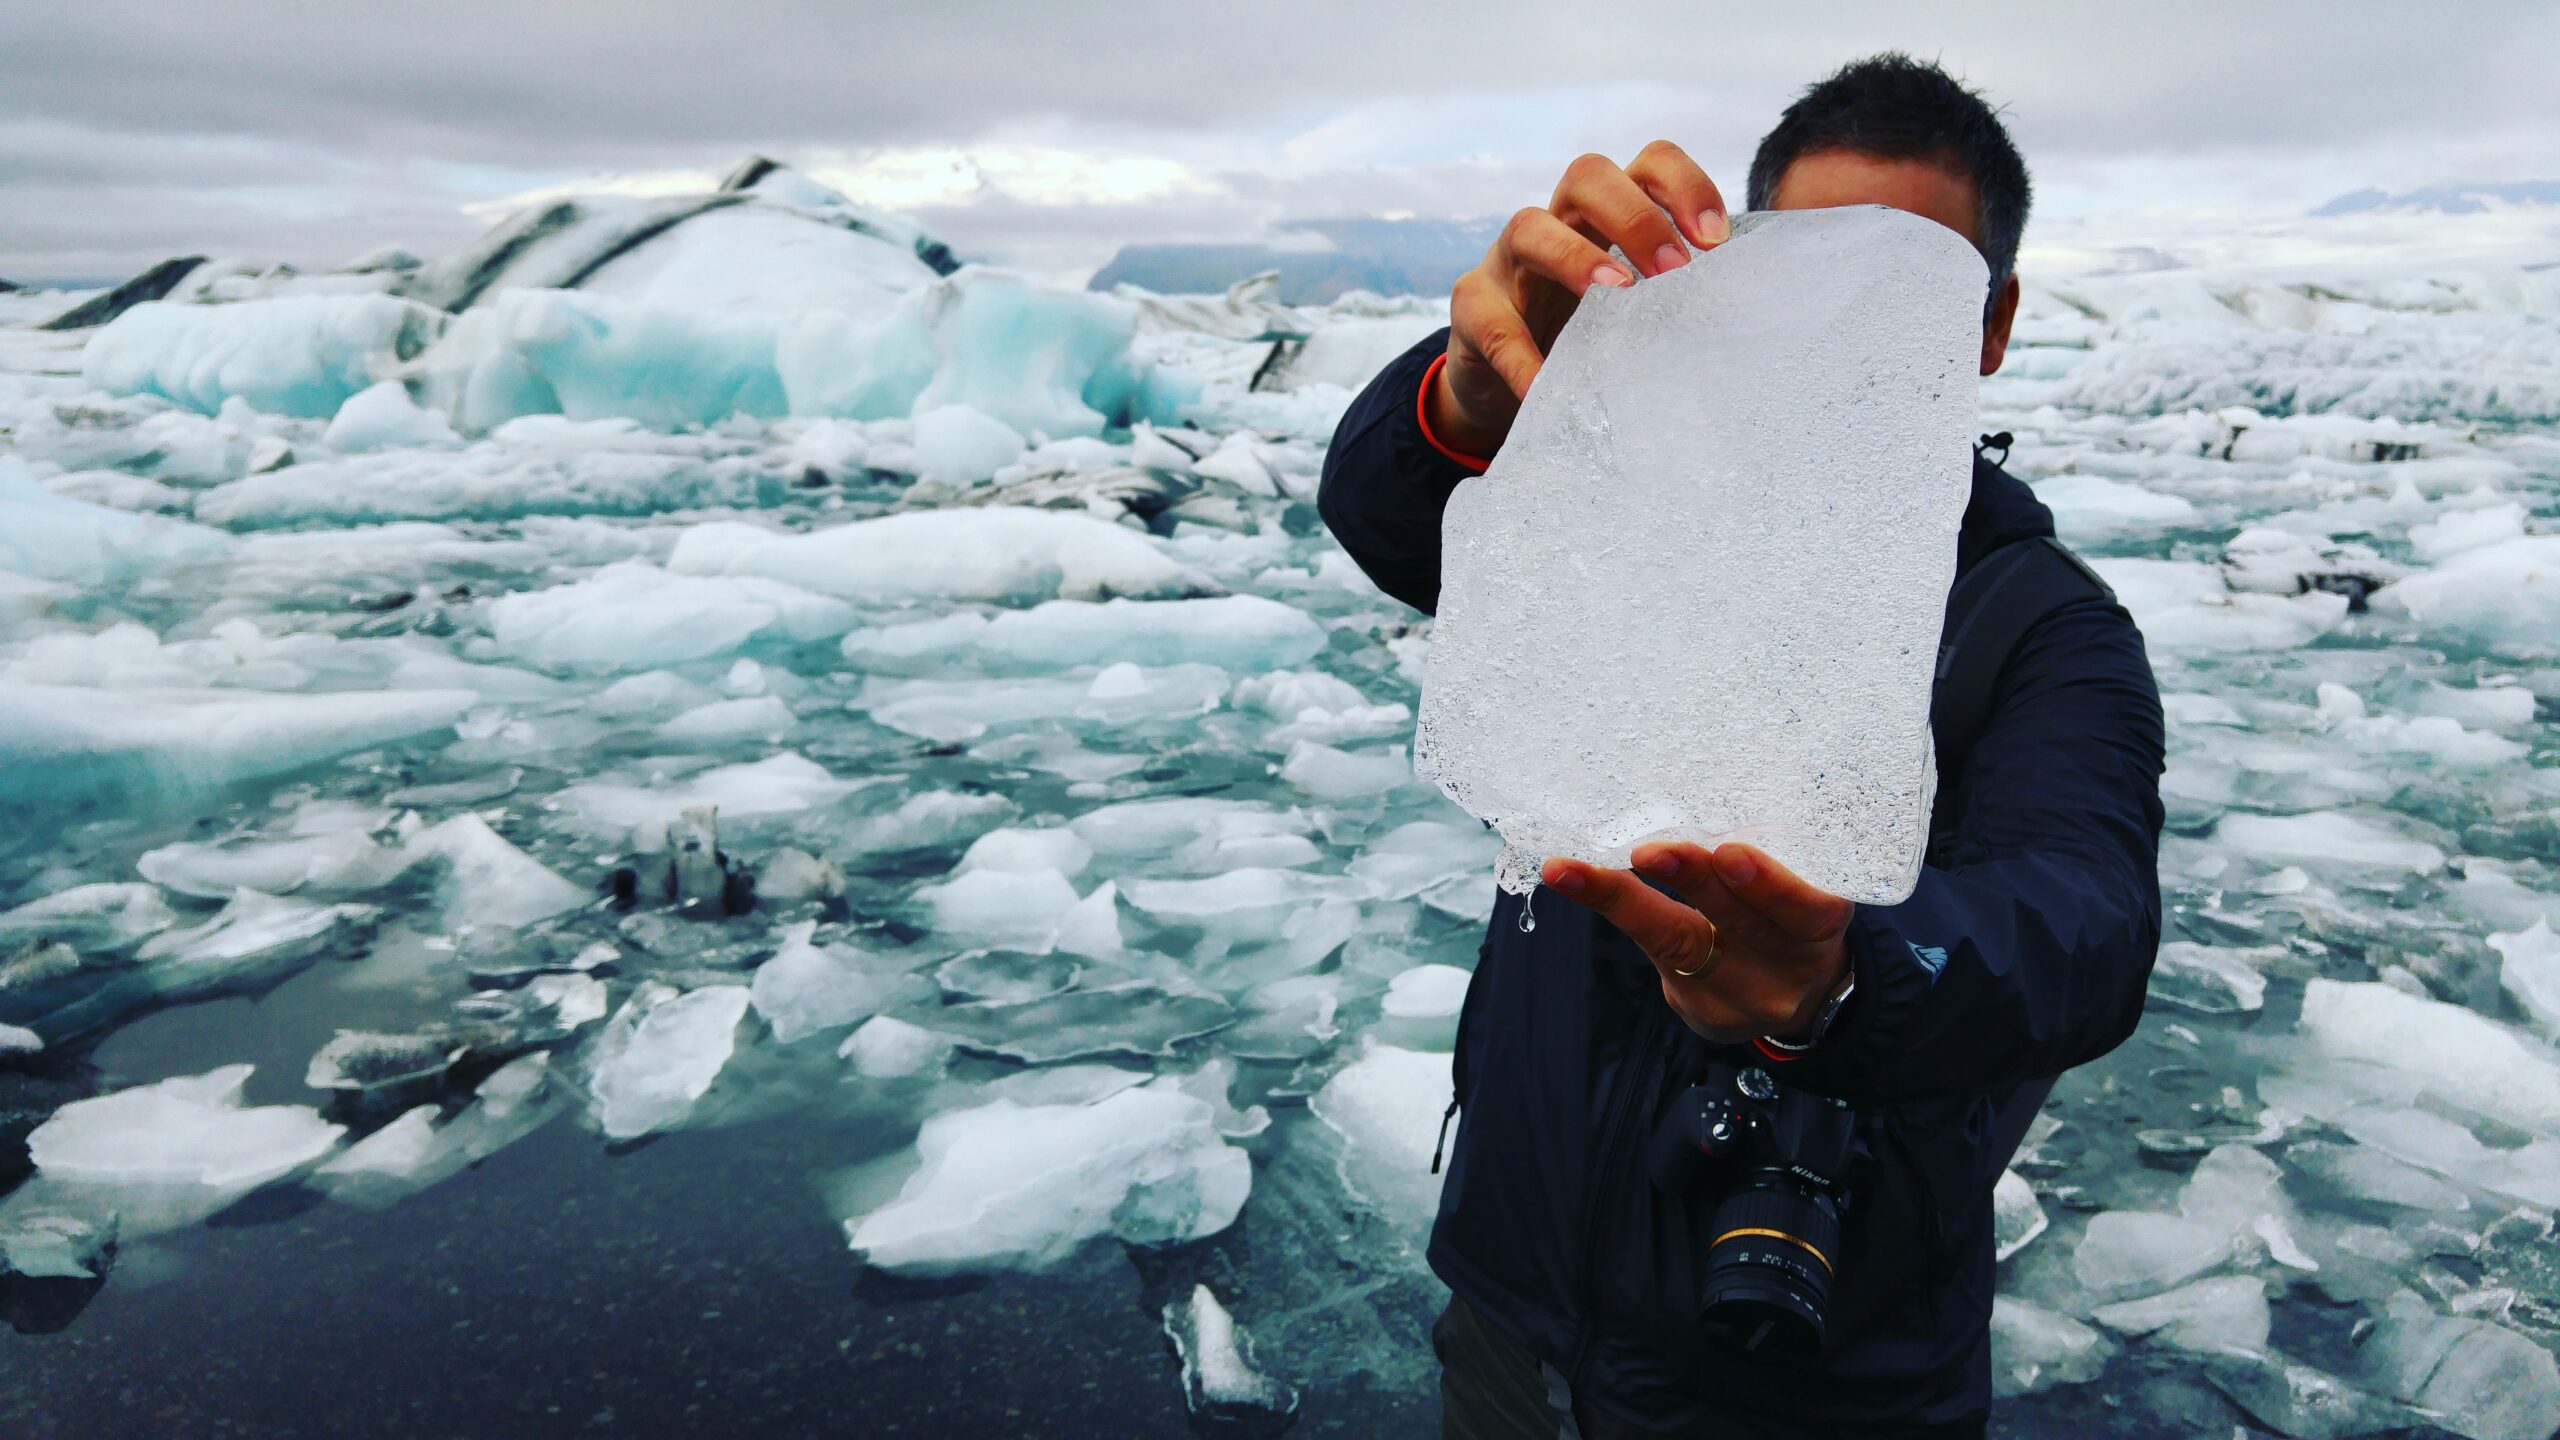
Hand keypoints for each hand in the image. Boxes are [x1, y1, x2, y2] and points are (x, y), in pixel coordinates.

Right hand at [1431, 142, 1731, 456]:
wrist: (1507, 389)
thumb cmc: (1589, 340)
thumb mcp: (1637, 314)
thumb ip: (1679, 302)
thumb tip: (1756, 318)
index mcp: (1607, 215)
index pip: (1648, 165)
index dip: (1684, 185)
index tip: (1718, 240)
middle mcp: (1557, 222)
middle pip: (1586, 174)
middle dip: (1634, 214)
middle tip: (1675, 270)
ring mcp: (1507, 262)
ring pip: (1529, 225)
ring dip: (1576, 255)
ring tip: (1616, 296)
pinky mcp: (1472, 310)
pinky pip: (1489, 320)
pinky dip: (1520, 353)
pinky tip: (1546, 384)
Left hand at [1541, 842, 1851, 1045]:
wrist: (1798, 994)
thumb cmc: (1792, 916)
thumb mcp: (1802, 889)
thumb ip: (1770, 856)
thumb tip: (1709, 788)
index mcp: (1820, 930)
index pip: (1806, 911)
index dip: (1772, 885)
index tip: (1730, 852)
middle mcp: (1783, 972)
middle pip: (1739, 927)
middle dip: (1694, 883)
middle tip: (1649, 851)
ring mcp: (1738, 999)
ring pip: (1678, 945)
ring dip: (1623, 901)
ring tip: (1572, 869)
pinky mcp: (1699, 1011)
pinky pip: (1652, 954)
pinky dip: (1614, 908)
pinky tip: (1571, 878)